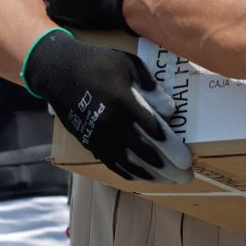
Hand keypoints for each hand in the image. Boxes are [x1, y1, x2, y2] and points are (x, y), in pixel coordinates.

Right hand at [24, 29, 192, 184]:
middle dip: (168, 169)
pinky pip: (112, 164)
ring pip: (130, 165)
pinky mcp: (90, 143)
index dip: (173, 149)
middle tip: (186, 177)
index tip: (187, 161)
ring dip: (152, 176)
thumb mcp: (128, 63)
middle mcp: (112, 125)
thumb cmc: (98, 63)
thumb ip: (151, 86)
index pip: (155, 132)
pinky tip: (144, 177)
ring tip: (170, 182)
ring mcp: (99, 137)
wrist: (58, 72)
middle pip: (146, 154)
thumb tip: (169, 110)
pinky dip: (130, 173)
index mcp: (124, 103)